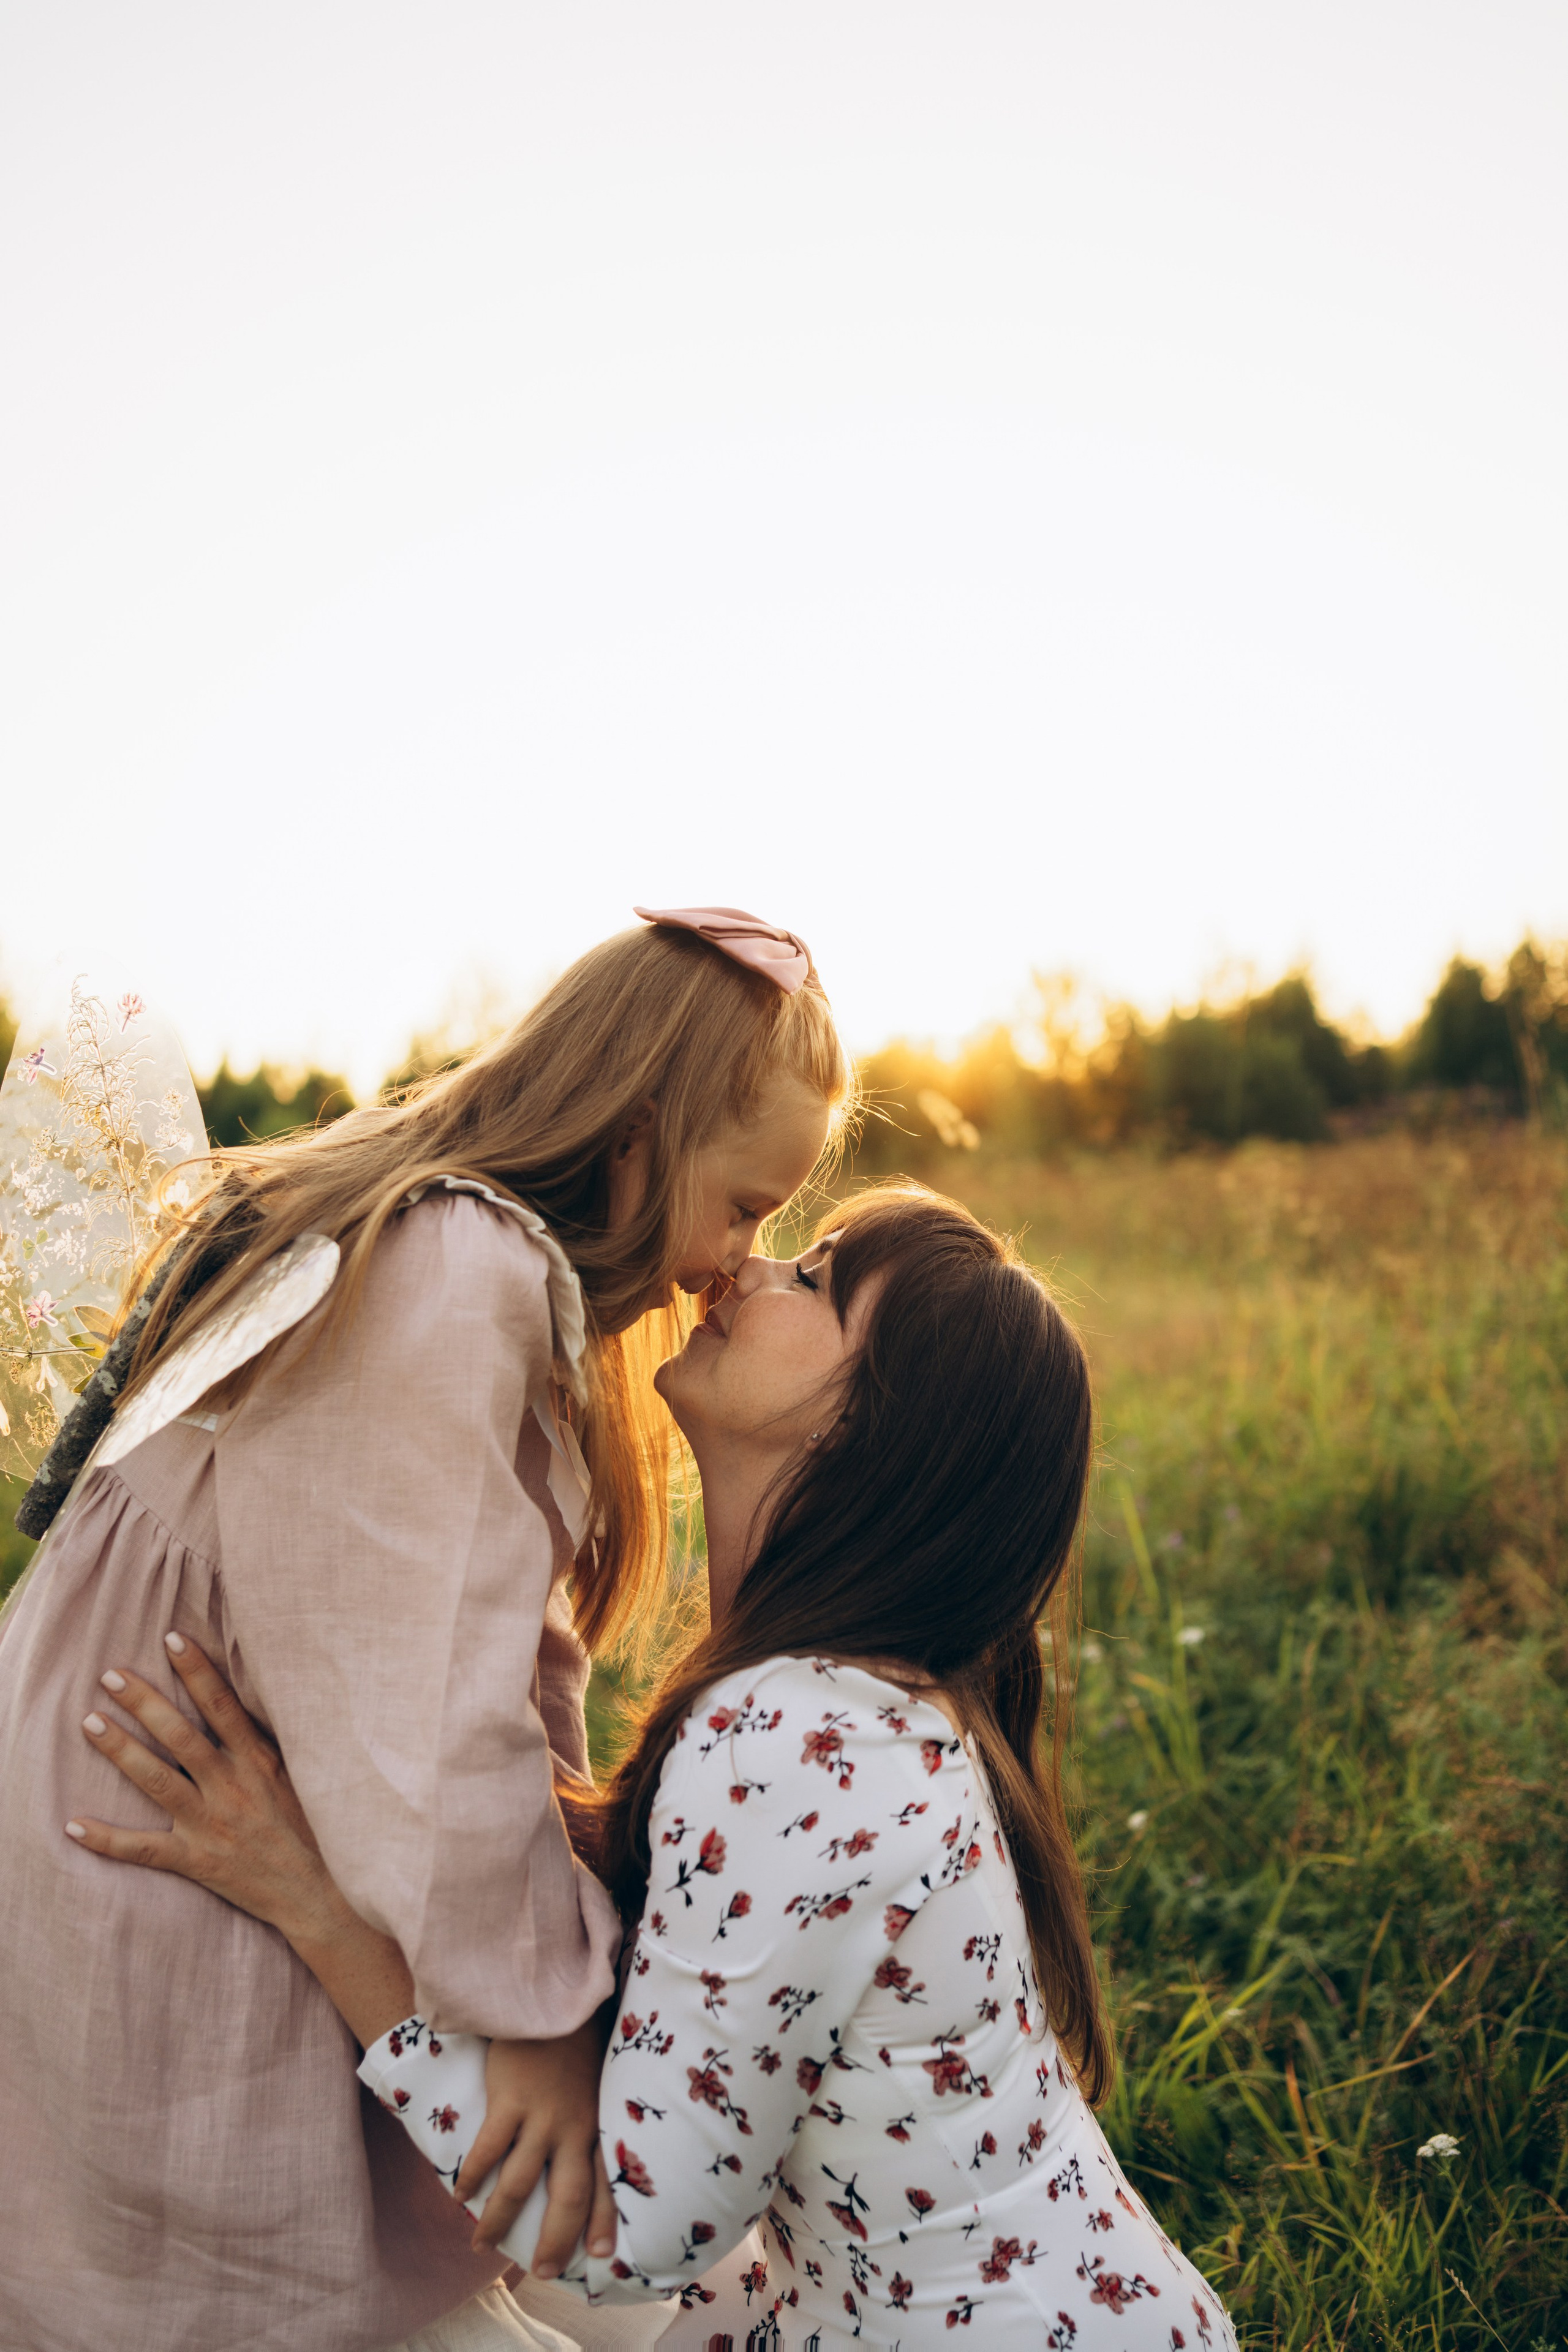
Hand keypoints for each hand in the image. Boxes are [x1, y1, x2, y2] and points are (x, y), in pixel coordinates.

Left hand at [69, 1634, 415, 2045]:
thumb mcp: (308, 1775)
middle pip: (181, 1737)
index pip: (223, 1706)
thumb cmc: (321, 1828)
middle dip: (144, 1703)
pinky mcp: (198, 1862)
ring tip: (90, 1722)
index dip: (197, 1671)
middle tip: (111, 1675)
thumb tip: (257, 1698)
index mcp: (263, 1761)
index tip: (171, 1639)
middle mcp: (234, 1787)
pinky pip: (145, 1850)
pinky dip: (107, 1839)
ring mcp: (213, 1825)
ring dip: (121, 1751)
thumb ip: (278, 1741)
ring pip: (158, 1781)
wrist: (327, 1894)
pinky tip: (74, 1825)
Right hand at [454, 2021, 617, 2274]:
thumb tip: (580, 2154)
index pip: (605, 2183)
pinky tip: (459, 2197)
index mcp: (595, 2123)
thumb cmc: (573, 2042)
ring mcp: (541, 2115)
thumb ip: (589, 2120)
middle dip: (555, 2240)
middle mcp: (573, 2126)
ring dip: (499, 2220)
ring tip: (482, 2246)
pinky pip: (488, 2150)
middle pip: (569, 2197)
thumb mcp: (595, 2083)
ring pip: (521, 2184)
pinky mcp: (510, 2100)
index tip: (602, 2257)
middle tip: (541, 2271)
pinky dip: (473, 2178)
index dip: (604, 2222)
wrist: (550, 1999)